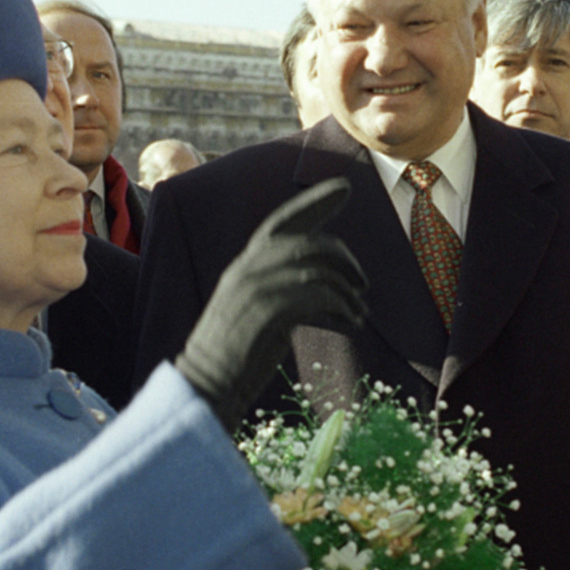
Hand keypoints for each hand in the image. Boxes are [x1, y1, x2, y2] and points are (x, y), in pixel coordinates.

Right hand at [176, 178, 366, 431]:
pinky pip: (320, 295)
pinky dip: (343, 307)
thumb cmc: (237, 353)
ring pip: (319, 269)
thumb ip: (282, 287)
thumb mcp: (256, 308)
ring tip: (359, 312)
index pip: (284, 219)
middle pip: (311, 242)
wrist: (207, 383)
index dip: (315, 201)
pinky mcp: (269, 310)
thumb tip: (327, 283)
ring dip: (347, 291)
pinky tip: (352, 323)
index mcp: (245, 263)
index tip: (346, 186)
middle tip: (363, 284)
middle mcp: (249, 267)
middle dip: (344, 259)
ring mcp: (257, 287)